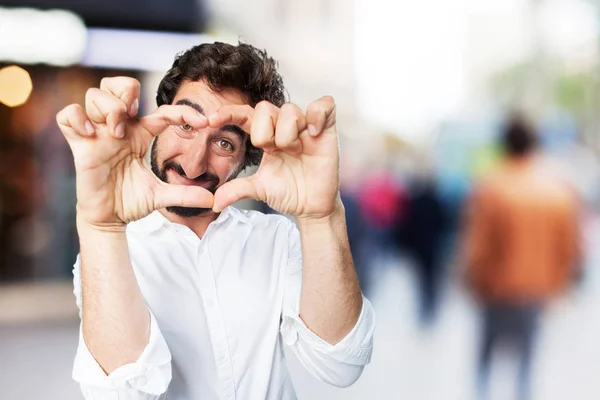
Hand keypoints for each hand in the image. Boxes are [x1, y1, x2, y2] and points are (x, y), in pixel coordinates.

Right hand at [56, 77, 213, 227]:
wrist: (109, 219)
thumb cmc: (130, 202)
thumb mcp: (161, 196)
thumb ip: (185, 195)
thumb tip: (211, 199)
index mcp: (140, 135)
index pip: (162, 111)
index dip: (184, 113)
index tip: (203, 123)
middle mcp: (119, 129)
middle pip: (118, 85)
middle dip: (127, 91)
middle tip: (135, 113)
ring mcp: (98, 134)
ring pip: (95, 95)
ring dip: (108, 107)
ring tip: (116, 132)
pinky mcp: (79, 145)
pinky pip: (68, 115)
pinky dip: (77, 118)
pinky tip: (90, 134)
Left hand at [209, 98, 340, 219]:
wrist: (312, 207)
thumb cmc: (289, 193)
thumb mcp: (259, 189)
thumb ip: (236, 190)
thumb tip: (214, 202)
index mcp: (266, 136)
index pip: (244, 115)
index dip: (227, 113)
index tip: (210, 121)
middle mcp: (284, 128)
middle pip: (265, 108)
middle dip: (264, 132)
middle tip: (274, 152)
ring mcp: (305, 127)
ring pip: (290, 109)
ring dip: (288, 133)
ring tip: (295, 151)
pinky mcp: (326, 130)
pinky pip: (324, 105)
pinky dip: (316, 115)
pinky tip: (313, 133)